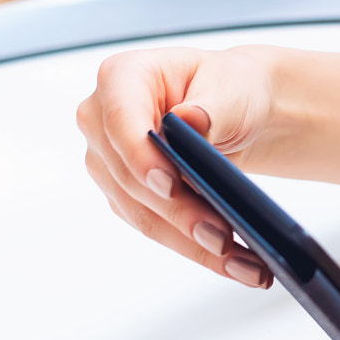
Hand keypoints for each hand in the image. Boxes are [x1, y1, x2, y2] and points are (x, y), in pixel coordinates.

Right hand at [77, 44, 287, 288]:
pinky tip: (229, 261)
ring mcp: (108, 162)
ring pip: (140, 212)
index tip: (169, 186)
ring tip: (238, 260)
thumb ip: (212, 106)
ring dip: (189, 242)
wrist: (234, 110)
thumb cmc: (228, 88)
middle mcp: (102, 121)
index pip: (120, 121)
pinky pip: (153, 227)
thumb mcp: (232, 86)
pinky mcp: (124, 195)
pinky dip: (191, 247)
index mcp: (122, 77)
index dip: (141, 157)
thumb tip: (189, 121)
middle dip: (179, 213)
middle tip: (221, 236)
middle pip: (130, 177)